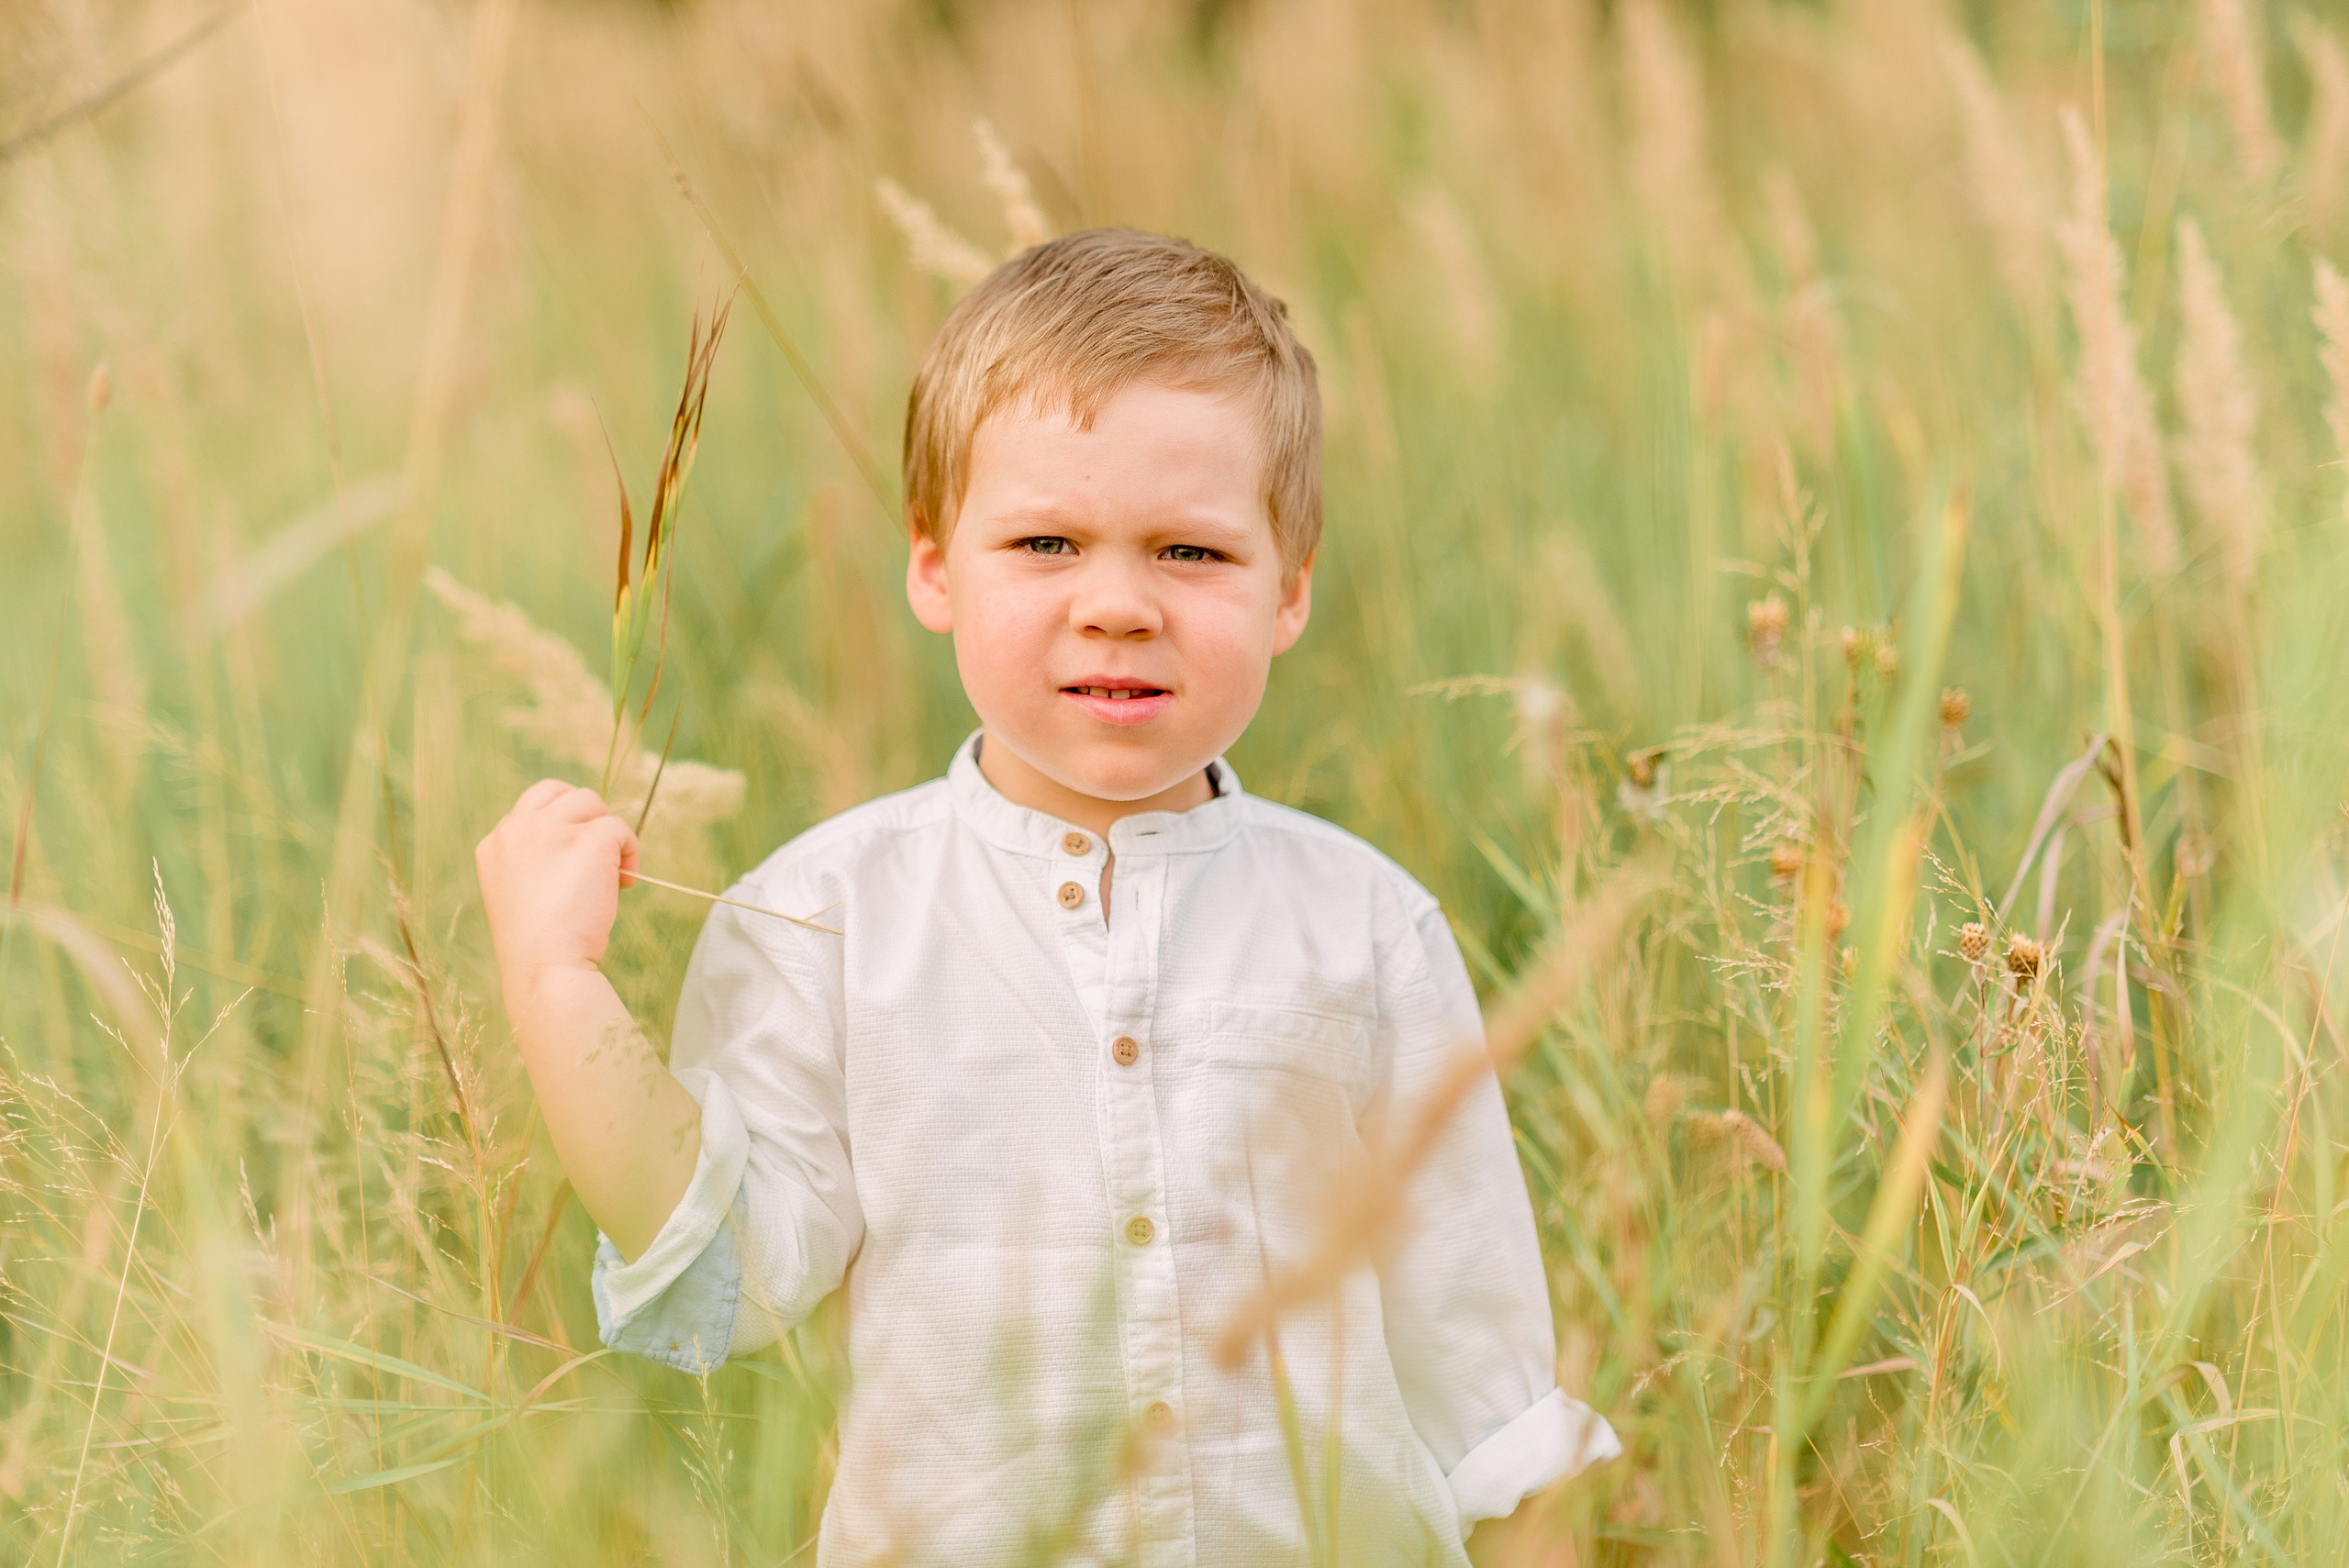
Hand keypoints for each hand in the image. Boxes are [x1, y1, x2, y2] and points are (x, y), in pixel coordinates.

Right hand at [476, 781, 639, 989]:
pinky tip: (624, 884)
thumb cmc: (538, 944)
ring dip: (609, 834)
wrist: (545, 967)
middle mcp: (517, 828)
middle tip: (598, 859)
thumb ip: (535, 859)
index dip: (564, 821)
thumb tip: (580, 840)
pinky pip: (621, 829)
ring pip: (594, 804)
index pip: (535, 803)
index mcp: (495, 842)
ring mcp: (551, 830)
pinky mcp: (588, 840)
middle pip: (565, 794)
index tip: (576, 851)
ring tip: (613, 873)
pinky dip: (631, 852)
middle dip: (588, 819)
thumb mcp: (520, 892)